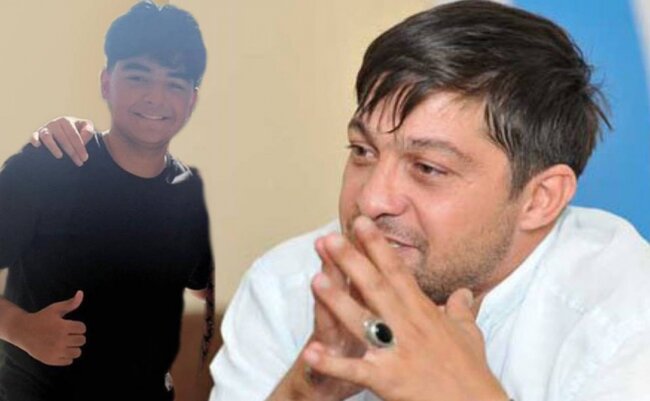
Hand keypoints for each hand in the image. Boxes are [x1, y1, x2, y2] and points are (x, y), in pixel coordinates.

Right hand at [13, 290, 86, 365]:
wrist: (22, 331)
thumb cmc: (41, 318)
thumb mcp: (55, 309)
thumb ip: (70, 303)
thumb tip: (81, 293)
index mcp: (62, 327)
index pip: (82, 328)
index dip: (78, 326)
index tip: (69, 325)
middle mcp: (60, 340)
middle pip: (82, 340)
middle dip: (77, 336)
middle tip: (68, 334)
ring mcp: (55, 351)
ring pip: (78, 352)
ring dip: (74, 347)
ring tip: (66, 343)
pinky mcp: (51, 360)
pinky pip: (69, 361)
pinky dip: (67, 356)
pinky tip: (60, 350)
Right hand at [30, 116, 94, 166]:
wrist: (64, 130)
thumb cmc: (77, 130)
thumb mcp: (85, 127)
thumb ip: (88, 131)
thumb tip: (83, 140)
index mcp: (66, 121)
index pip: (74, 135)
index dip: (80, 147)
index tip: (85, 158)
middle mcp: (54, 123)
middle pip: (63, 138)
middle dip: (72, 152)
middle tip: (79, 163)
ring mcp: (45, 128)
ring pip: (47, 137)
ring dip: (53, 146)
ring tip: (60, 156)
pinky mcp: (36, 134)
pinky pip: (34, 136)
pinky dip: (35, 140)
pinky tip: (38, 146)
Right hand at [266, 240, 365, 400]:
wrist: (321, 387)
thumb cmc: (354, 356)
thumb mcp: (370, 324)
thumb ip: (379, 298)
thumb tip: (393, 275)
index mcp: (361, 309)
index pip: (364, 275)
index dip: (365, 252)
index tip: (367, 224)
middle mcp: (339, 320)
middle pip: (339, 287)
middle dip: (337, 263)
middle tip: (334, 237)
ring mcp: (328, 344)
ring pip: (325, 318)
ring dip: (322, 301)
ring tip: (317, 280)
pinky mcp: (321, 370)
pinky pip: (321, 365)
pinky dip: (319, 360)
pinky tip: (312, 353)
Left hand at [303, 216, 508, 400]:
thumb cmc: (470, 372)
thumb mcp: (469, 334)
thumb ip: (461, 310)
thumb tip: (464, 292)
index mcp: (422, 312)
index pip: (397, 271)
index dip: (377, 246)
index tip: (360, 224)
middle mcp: (408, 325)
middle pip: (375, 287)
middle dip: (351, 261)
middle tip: (328, 239)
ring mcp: (397, 351)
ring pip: (362, 321)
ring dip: (338, 301)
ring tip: (315, 280)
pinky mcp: (388, 379)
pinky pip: (355, 369)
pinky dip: (332, 363)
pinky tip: (310, 353)